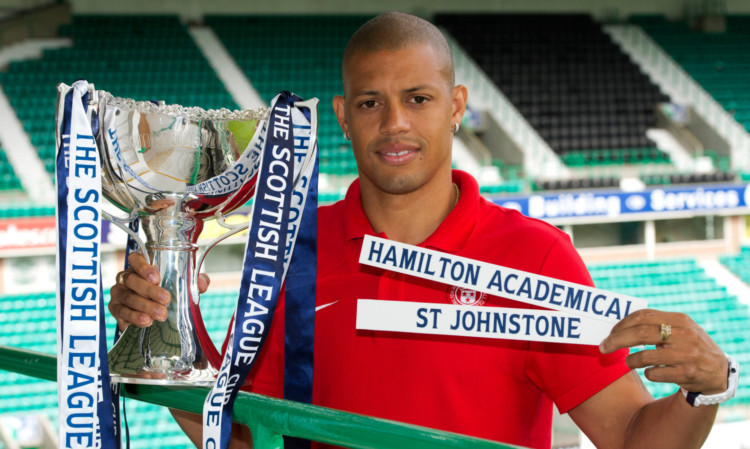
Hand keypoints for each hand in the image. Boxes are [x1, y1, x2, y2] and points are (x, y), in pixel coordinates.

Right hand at [109, 252, 210, 328]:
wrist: (154, 314)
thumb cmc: (168, 292)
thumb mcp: (183, 285)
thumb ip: (194, 281)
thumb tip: (202, 283)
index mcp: (140, 266)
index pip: (135, 259)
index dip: (144, 267)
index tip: (157, 278)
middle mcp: (126, 277)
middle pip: (132, 280)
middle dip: (149, 290)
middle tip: (166, 300)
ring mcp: (119, 292)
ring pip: (127, 297)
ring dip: (144, 306)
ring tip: (160, 314)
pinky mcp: (115, 309)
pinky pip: (121, 312)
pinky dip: (134, 317)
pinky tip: (146, 321)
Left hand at [600, 309, 727, 394]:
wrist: (718, 372)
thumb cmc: (689, 346)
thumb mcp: (680, 329)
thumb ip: (656, 324)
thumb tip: (619, 326)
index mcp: (680, 320)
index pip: (644, 315)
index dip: (622, 324)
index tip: (610, 332)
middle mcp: (684, 335)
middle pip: (640, 333)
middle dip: (616, 340)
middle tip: (603, 347)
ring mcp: (687, 355)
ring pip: (644, 356)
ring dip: (630, 360)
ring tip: (628, 362)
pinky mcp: (687, 374)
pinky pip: (654, 374)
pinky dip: (648, 373)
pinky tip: (652, 372)